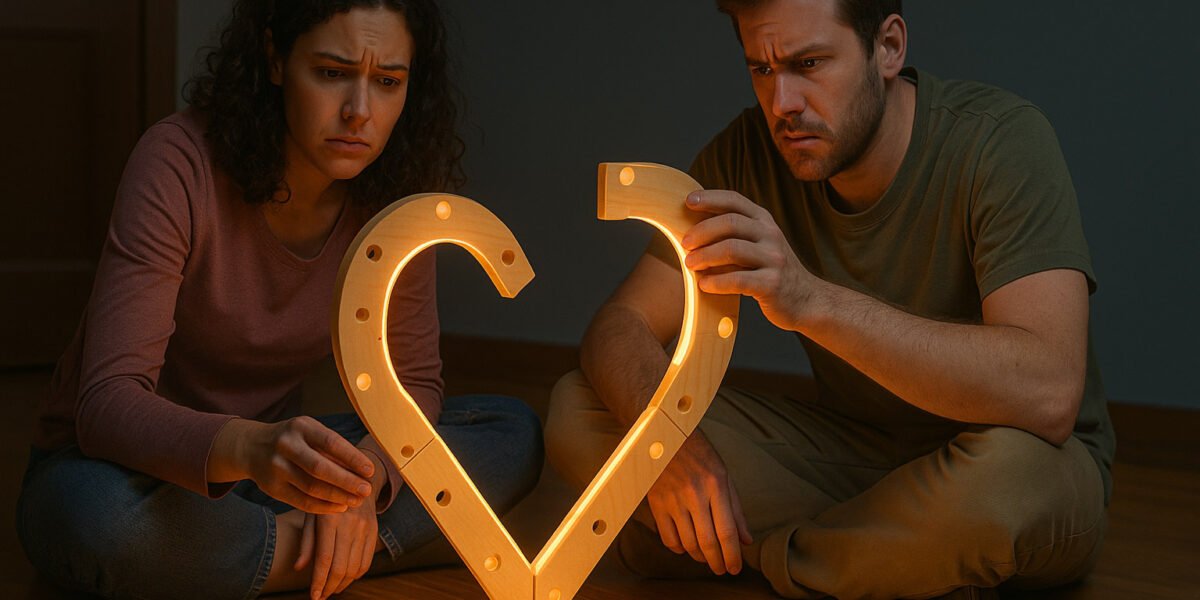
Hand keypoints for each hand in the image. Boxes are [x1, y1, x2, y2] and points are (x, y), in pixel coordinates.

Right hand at [213, 417, 374, 512]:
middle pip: (320, 468)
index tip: (370, 471)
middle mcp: (286, 445)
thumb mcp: (310, 432)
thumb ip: (332, 448)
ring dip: (338, 497)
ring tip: (356, 501)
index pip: (331, 442)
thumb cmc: (294, 440)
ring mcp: (276, 467)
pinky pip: (301, 501)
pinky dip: (323, 507)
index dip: (353, 458)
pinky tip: (340, 507)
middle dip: (347, 481)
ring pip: (311, 488)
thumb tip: (363, 470)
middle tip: (367, 491)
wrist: (253, 447)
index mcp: (301, 427)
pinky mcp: (271, 488)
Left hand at [293, 451, 383, 598]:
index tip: (313, 596)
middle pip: (341, 567)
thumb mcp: (311, 511)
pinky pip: (367, 561)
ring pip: (356, 568)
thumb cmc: (326, 494)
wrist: (356, 476)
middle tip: (321, 596)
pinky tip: (345, 579)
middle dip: (330, 587)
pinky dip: (356, 575)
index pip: (325, 559)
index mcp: (330, 520)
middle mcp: (350, 525)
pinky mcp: (374, 531)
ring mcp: (365, 528)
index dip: (319, 581)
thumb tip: (299, 568)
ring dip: (343, 584)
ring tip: (331, 590)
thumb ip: (306, 541)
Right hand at [645, 430, 751, 574]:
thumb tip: (746, 539)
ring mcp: (673, 500)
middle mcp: (694, 494)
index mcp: (716, 485)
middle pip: (708, 542)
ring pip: (688, 543)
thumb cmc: (698, 452)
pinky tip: (686, 546)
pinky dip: (679, 548)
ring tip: (707, 558)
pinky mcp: (656, 503)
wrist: (664, 434)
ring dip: (700, 557)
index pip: (727, 531)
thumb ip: (735, 509)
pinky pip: (668, 538)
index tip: (735, 567)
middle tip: (722, 570)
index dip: (732, 555)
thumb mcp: (723, 474)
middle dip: (717, 562)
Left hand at [681, 190, 818, 329]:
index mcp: (764, 222)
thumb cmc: (772, 271)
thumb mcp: (760, 244)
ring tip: (690, 264)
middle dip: (702, 232)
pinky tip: (704, 285)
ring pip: (731, 249)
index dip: (710, 198)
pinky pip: (737, 279)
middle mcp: (771, 235)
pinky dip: (716, 282)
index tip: (687, 202)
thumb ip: (735, 234)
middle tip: (684, 244)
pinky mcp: (772, 284)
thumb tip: (692, 228)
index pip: (734, 200)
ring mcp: (774, 259)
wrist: (807, 300)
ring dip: (705, 256)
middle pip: (730, 223)